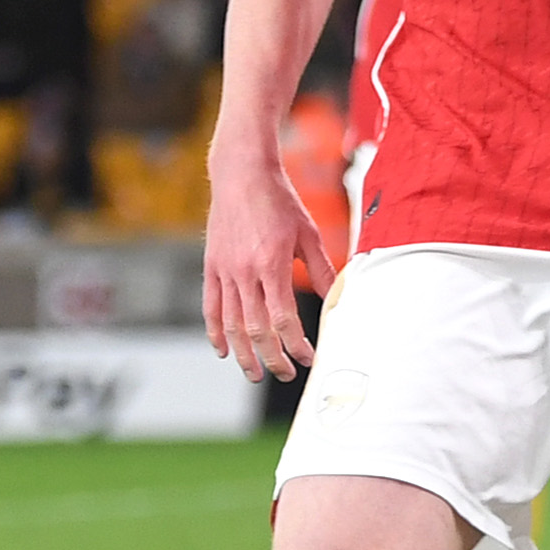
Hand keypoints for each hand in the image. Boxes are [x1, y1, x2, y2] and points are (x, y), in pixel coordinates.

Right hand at [201, 147, 335, 381]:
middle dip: (272, 357)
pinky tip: (225, 350)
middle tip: (286, 374)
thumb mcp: (308, 234)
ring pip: (231, 324)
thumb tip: (338, 300)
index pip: (284, 318)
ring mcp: (224, 271)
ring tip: (255, 374)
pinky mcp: (211, 267)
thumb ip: (323, 270)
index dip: (296, 344)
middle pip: (257, 329)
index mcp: (272, 264)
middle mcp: (244, 272)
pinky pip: (211, 307)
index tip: (309, 358)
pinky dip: (216, 332)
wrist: (241, 174)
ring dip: (244, 354)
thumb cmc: (281, 202)